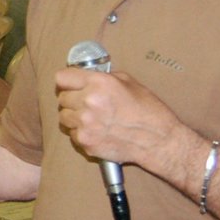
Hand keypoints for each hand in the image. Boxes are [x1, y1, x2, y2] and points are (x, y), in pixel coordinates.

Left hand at [53, 66, 182, 171]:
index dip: (66, 81)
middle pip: (62, 98)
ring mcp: (85, 123)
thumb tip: (86, 78)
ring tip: (91, 118)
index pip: (62, 78)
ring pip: (63, 117)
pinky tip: (96, 130)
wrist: (157, 140)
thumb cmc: (147, 110)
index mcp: (99, 83)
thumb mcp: (128, 82)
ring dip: (73, 116)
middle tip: (86, 103)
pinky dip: (81, 132)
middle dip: (72, 99)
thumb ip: (103, 78)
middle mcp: (89, 101)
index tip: (69, 84)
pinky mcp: (86, 141)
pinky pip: (72, 134)